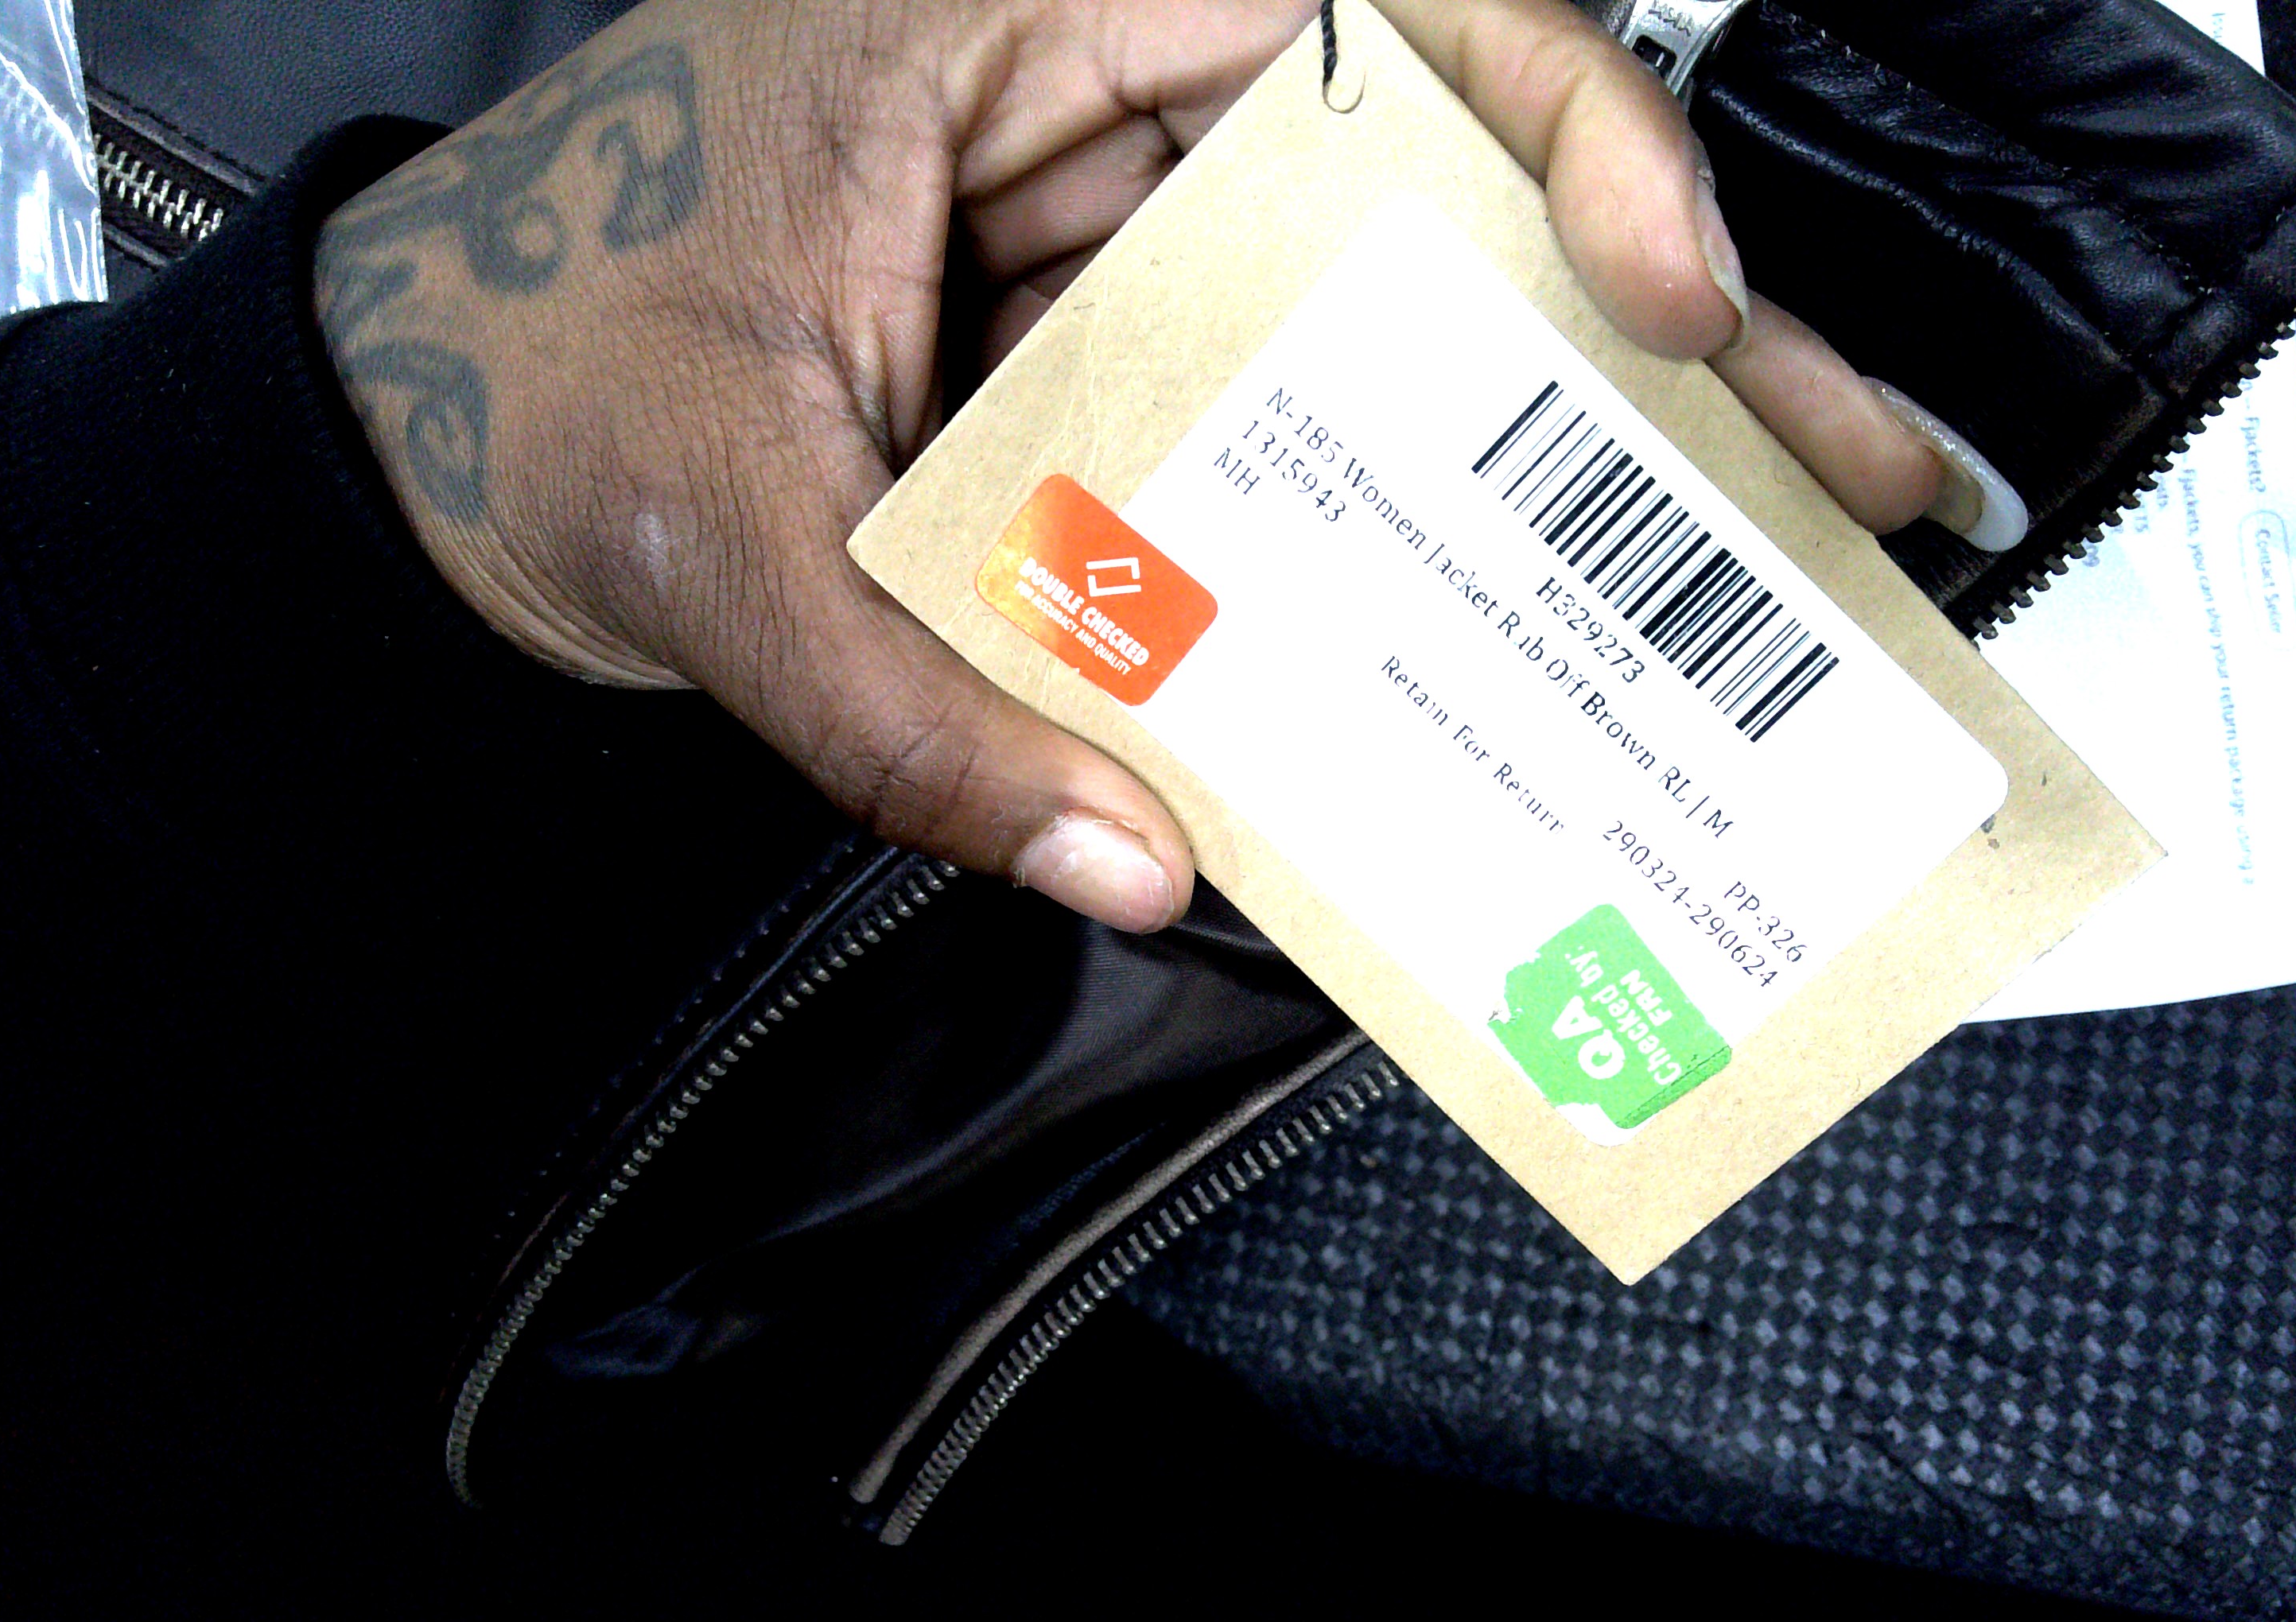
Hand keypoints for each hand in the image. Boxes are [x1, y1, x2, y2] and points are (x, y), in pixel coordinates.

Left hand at [316, 0, 1946, 931]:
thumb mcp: (702, 537)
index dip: (1571, 117)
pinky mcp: (1138, 352)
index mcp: (1016, 0)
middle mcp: (1115, 82)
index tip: (1665, 297)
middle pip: (1462, 162)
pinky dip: (1424, 527)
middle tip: (1842, 479)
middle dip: (1665, 329)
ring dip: (1587, 446)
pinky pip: (1319, 420)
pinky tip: (1525, 638)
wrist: (453, 421)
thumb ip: (901, 716)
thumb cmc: (542, 386)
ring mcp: (1140, 225)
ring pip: (1420, 300)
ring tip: (1754, 588)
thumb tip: (1134, 861)